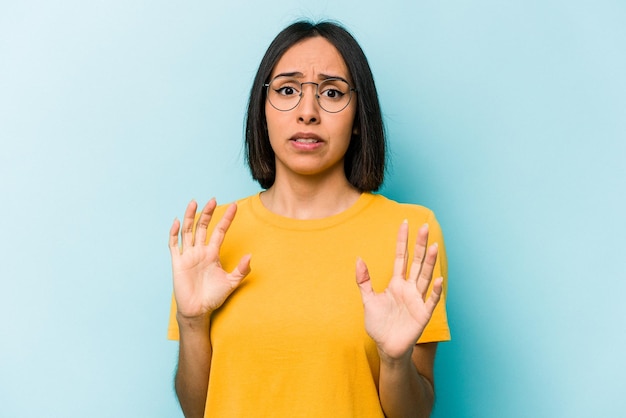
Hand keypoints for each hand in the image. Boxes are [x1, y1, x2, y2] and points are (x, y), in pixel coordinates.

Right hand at [169, 199, 250, 321]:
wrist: (198, 310)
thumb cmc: (214, 296)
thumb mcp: (231, 282)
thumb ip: (241, 270)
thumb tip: (250, 256)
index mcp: (213, 253)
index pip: (219, 231)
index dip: (226, 219)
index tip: (235, 206)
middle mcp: (200, 251)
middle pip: (203, 227)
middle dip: (208, 213)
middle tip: (213, 199)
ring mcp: (188, 255)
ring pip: (188, 231)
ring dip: (190, 217)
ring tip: (194, 202)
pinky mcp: (177, 263)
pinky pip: (174, 245)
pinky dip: (174, 233)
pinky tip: (177, 222)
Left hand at [356, 221, 442, 361]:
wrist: (386, 347)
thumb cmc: (378, 324)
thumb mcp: (368, 300)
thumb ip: (364, 280)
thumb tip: (358, 258)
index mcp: (396, 283)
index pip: (400, 257)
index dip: (402, 241)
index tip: (405, 223)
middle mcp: (409, 288)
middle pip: (416, 262)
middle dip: (420, 245)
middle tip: (425, 226)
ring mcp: (417, 299)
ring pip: (425, 277)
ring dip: (430, 262)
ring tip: (434, 246)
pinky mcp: (423, 314)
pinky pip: (430, 300)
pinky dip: (436, 291)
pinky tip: (439, 279)